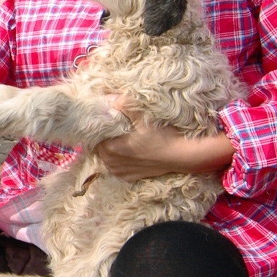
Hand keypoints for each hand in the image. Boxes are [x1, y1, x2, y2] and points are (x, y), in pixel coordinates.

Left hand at [95, 100, 233, 182]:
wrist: (180, 156)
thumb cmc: (161, 136)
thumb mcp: (142, 118)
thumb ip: (124, 105)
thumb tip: (110, 98)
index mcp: (111, 149)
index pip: (96, 137)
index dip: (101, 129)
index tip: (109, 123)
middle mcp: (112, 163)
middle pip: (100, 148)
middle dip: (105, 139)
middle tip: (117, 131)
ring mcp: (120, 173)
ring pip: (107, 159)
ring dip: (111, 151)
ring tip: (123, 141)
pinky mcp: (129, 178)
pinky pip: (117, 168)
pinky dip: (120, 161)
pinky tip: (129, 153)